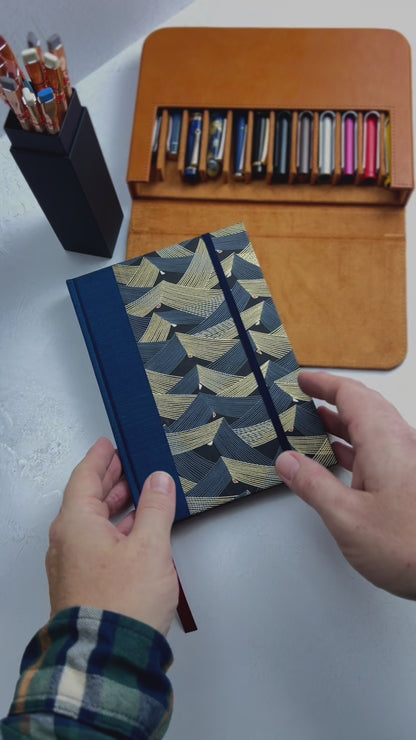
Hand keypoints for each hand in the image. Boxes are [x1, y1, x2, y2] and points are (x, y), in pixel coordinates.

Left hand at [46, 438, 178, 634]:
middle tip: (124, 464)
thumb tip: (158, 480)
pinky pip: (94, 543)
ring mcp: (71, 564)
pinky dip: (113, 529)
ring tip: (136, 494)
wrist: (107, 658)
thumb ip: (155, 508)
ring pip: (91, 522)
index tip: (108, 444)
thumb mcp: (149, 547)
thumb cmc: (122, 604)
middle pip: (86, 499)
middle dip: (108, 480)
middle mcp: (67, 541)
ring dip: (113, 505)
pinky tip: (133, 531)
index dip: (99, 458)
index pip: (84, 477)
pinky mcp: (82, 583)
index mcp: (76, 523)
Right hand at [276, 371, 415, 599]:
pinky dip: (355, 445)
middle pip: (363, 407)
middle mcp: (400, 443)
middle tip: (304, 398)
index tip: (302, 379)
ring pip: (372, 428)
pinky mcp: (410, 480)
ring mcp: (408, 461)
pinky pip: (379, 449)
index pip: (351, 394)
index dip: (324, 383)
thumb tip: (288, 462)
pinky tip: (339, 458)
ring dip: (342, 424)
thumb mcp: (347, 517)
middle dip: (331, 399)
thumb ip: (313, 485)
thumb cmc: (411, 547)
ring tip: (312, 425)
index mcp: (384, 440)